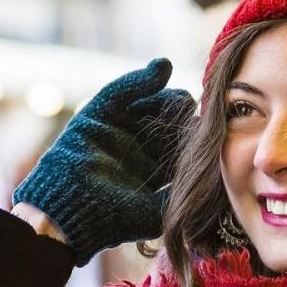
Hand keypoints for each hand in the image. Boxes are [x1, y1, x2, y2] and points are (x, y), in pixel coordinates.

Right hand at [13, 59, 194, 265]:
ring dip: (166, 96)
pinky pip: (120, 91)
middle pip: (166, 121)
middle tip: (194, 113)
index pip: (178, 145)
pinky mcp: (96, 114)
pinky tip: (160, 68)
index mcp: (149, 171)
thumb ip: (182, 194)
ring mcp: (116, 129)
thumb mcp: (158, 211)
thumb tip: (214, 181)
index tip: (210, 131)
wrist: (72, 210)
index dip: (193, 135)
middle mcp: (134, 148)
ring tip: (180, 98)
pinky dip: (140, 78)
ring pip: (147, 103)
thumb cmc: (114, 218)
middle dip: (181, 114)